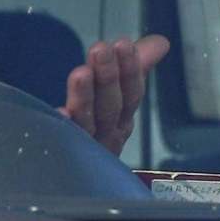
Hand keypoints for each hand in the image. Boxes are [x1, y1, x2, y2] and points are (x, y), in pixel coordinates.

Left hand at [61, 34, 169, 154]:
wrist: (66, 178)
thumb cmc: (95, 129)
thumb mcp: (114, 94)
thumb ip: (135, 67)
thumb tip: (162, 42)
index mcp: (122, 119)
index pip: (132, 93)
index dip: (130, 70)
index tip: (124, 44)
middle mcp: (107, 136)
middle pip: (111, 107)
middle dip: (108, 77)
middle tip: (101, 48)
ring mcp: (85, 149)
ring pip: (88, 122)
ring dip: (85, 97)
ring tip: (81, 72)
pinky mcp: (62, 157)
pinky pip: (62, 143)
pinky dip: (63, 128)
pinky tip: (58, 113)